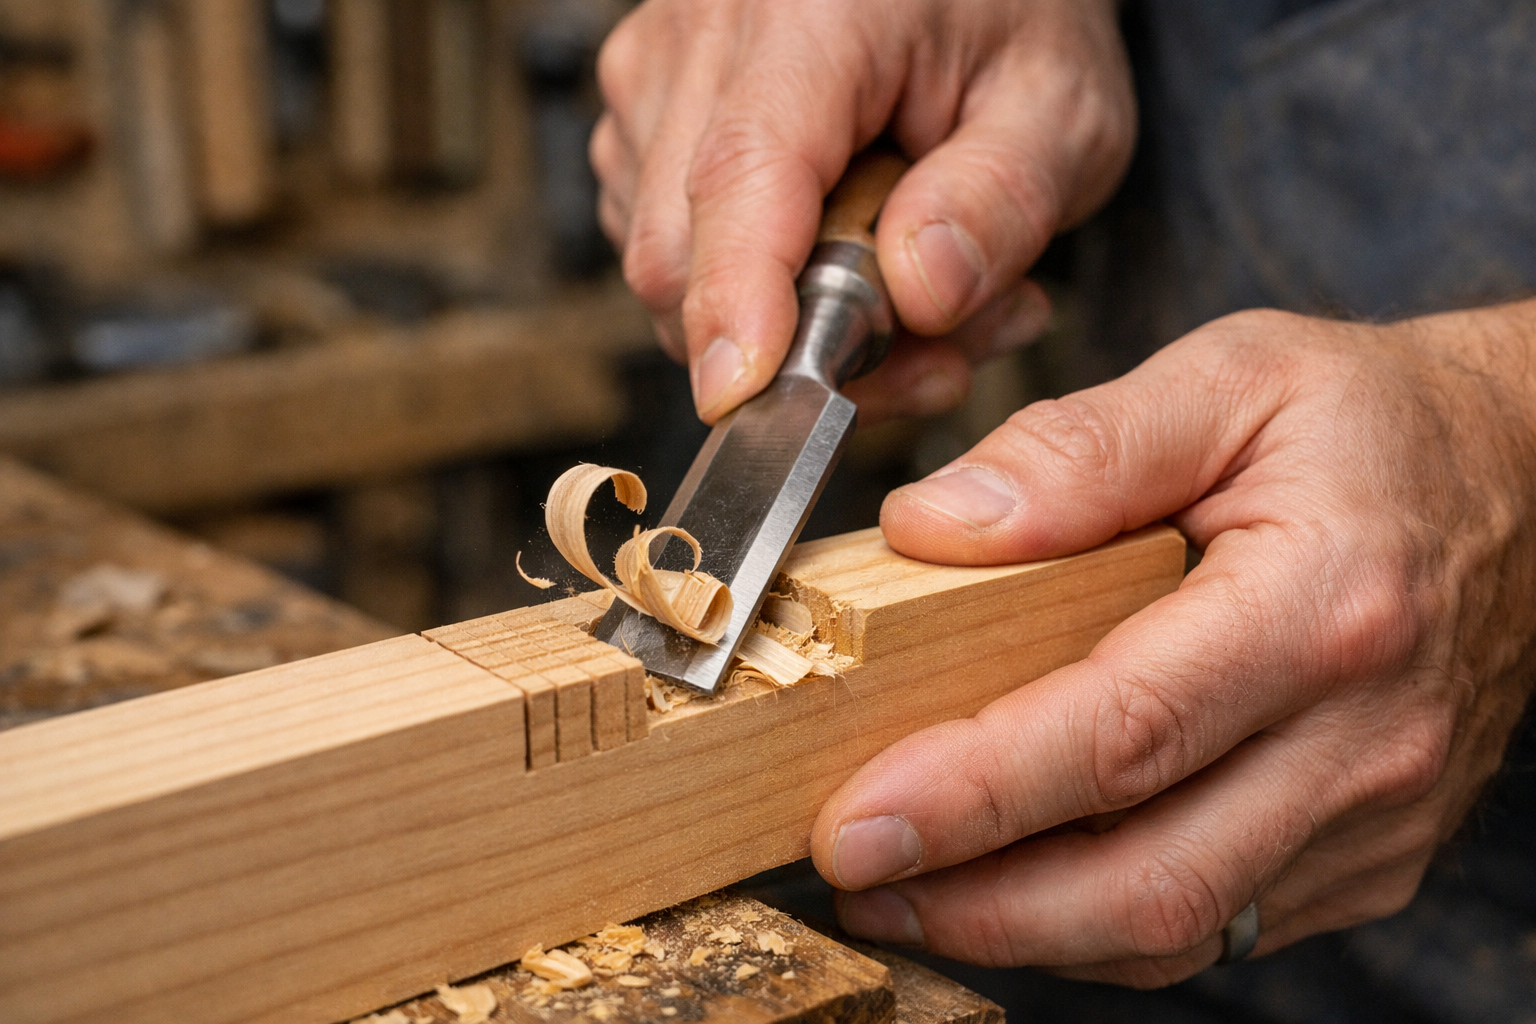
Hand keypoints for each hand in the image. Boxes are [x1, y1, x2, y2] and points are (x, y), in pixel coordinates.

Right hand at [591, 0, 1134, 422]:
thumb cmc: (1010, 21)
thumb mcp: (1065, 110)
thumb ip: (1001, 200)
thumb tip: (914, 295)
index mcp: (812, 15)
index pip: (741, 177)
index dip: (737, 304)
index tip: (750, 398)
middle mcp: (703, 35)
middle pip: (682, 252)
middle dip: (794, 345)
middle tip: (938, 348)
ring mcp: (657, 78)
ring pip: (672, 271)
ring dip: (788, 327)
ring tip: (915, 286)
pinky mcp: (645, 121)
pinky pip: (674, 255)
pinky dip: (758, 295)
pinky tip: (844, 260)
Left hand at [808, 302, 1535, 985]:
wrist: (1525, 486)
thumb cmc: (1371, 425)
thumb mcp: (1233, 377)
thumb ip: (1078, 450)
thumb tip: (928, 527)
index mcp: (1325, 606)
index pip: (1125, 732)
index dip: (977, 792)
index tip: (853, 819)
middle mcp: (1362, 738)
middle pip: (1148, 875)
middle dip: (978, 901)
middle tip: (849, 877)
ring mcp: (1374, 815)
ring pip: (1178, 925)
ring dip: (1021, 931)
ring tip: (899, 893)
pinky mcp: (1365, 853)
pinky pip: (1217, 921)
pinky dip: (1097, 925)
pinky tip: (1007, 886)